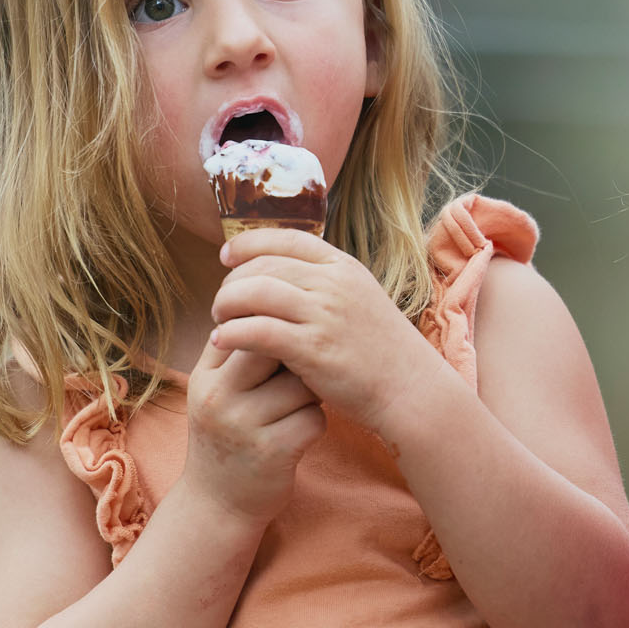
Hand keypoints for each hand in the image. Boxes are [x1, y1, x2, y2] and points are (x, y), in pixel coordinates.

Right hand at [179, 334, 325, 525]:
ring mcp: (244, 426)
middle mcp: (219, 398)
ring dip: (311, 393)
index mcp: (205, 376)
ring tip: (298, 406)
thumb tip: (270, 301)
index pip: (246, 326)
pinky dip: (315, 423)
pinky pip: (314, 418)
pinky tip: (300, 433)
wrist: (216, 504)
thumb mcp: (214, 390)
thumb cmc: (226, 436)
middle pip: (275, 348)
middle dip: (297, 355)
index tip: (290, 338)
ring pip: (302, 384)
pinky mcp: (273, 453)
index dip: (276, 327)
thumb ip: (234, 351)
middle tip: (302, 369)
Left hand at [210, 228, 439, 436]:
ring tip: (218, 321)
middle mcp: (333, 283)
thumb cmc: (379, 351)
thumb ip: (324, 284)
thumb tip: (280, 274)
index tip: (227, 257)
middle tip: (220, 302)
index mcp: (343, 266)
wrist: (409, 389)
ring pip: (255, 293)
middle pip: (263, 266)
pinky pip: (258, 331)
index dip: (249, 244)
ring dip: (227, 305)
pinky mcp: (313, 349)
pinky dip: (232, 333)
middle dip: (232, 282)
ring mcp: (324, 314)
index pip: (285, 238)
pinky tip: (221, 341)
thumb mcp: (358, 300)